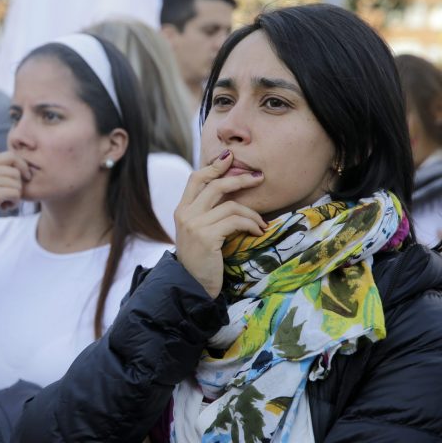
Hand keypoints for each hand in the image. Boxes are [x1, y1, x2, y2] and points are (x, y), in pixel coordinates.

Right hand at [0, 152, 31, 241]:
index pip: (11, 155)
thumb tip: (22, 166)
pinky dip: (14, 203)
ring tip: (5, 203)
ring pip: (17, 184)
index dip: (23, 165)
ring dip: (16, 196)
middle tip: (9, 196)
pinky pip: (16, 194)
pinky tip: (4, 207)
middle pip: (16, 172)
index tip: (26, 177)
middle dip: (18, 185)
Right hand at [174, 150, 265, 297]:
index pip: (196, 178)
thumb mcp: (198, 232)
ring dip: (252, 212)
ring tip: (261, 223)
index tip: (231, 158)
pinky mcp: (206, 237)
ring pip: (230, 205)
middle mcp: (185, 214)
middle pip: (215, 185)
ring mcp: (194, 225)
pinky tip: (258, 231)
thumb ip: (207, 212)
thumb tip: (230, 193)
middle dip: (240, 178)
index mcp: (182, 210)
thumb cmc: (201, 260)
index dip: (214, 165)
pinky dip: (251, 224)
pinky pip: (235, 221)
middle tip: (258, 177)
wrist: (192, 286)